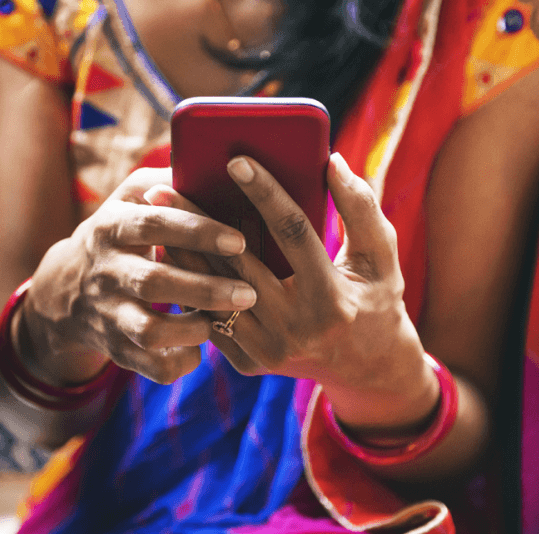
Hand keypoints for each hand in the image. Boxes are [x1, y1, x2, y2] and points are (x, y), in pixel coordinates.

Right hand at [19, 168, 256, 384]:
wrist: (67, 288)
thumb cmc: (122, 232)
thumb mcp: (132, 197)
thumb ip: (169, 180)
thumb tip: (216, 159)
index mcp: (114, 226)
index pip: (155, 224)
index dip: (197, 232)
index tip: (238, 241)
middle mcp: (108, 270)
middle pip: (155, 282)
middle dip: (205, 289)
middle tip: (249, 293)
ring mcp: (109, 313)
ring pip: (149, 331)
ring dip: (193, 329)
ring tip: (223, 321)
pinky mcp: (116, 347)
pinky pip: (149, 365)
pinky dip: (179, 362)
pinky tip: (200, 348)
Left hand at [148, 154, 438, 431]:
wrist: (366, 368)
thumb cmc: (378, 302)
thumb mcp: (381, 258)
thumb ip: (361, 209)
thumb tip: (332, 161)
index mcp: (333, 301)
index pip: (294, 234)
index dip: (265, 193)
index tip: (236, 159)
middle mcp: (297, 331)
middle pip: (237, 264)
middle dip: (198, 221)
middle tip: (164, 186)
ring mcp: (269, 351)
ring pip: (214, 294)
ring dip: (183, 253)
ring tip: (157, 216)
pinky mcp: (251, 363)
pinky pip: (212, 319)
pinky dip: (191, 286)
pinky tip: (171, 255)